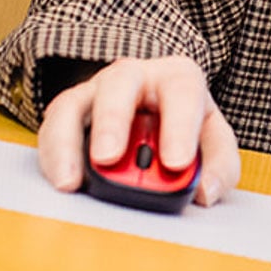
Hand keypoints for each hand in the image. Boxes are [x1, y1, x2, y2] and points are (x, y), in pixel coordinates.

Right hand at [37, 54, 240, 207]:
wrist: (155, 111)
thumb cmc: (185, 125)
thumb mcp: (212, 140)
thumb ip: (218, 165)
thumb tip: (206, 193)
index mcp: (178, 78)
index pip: (182, 90)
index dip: (179, 126)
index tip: (176, 163)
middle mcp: (134, 77)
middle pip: (120, 82)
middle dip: (112, 121)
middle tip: (109, 158)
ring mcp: (96, 92)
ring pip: (73, 103)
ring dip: (68, 142)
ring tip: (70, 181)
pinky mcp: (69, 113)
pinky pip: (52, 127)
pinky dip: (53, 155)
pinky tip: (62, 182)